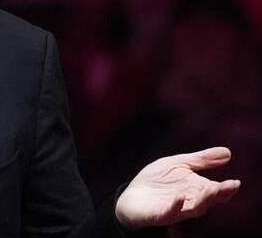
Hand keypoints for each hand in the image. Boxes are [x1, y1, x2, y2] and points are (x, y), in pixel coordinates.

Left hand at [115, 147, 240, 228]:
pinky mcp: (159, 214)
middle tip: (227, 187)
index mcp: (196, 189)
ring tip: (210, 188)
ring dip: (203, 199)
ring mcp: (175, 209)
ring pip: (194, 208)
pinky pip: (169, 212)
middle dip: (218, 194)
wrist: (131, 195)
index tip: (235, 182)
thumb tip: (228, 152)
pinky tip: (180, 197)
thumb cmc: (156, 180)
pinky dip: (175, 206)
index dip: (226, 189)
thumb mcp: (178, 164)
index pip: (216, 191)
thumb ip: (201, 160)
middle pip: (208, 200)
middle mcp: (190, 201)